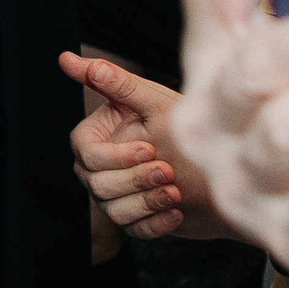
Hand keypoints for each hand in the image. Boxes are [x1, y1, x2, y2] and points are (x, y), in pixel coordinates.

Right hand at [61, 53, 225, 238]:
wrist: (222, 162)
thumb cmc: (181, 123)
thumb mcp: (151, 100)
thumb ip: (113, 82)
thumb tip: (66, 57)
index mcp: (95, 139)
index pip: (89, 155)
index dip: (117, 155)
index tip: (149, 147)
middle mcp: (98, 170)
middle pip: (98, 185)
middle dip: (135, 179)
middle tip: (168, 170)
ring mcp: (115, 196)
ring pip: (115, 210)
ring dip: (146, 202)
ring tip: (175, 192)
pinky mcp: (136, 219)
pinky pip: (135, 230)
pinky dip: (156, 223)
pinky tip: (176, 211)